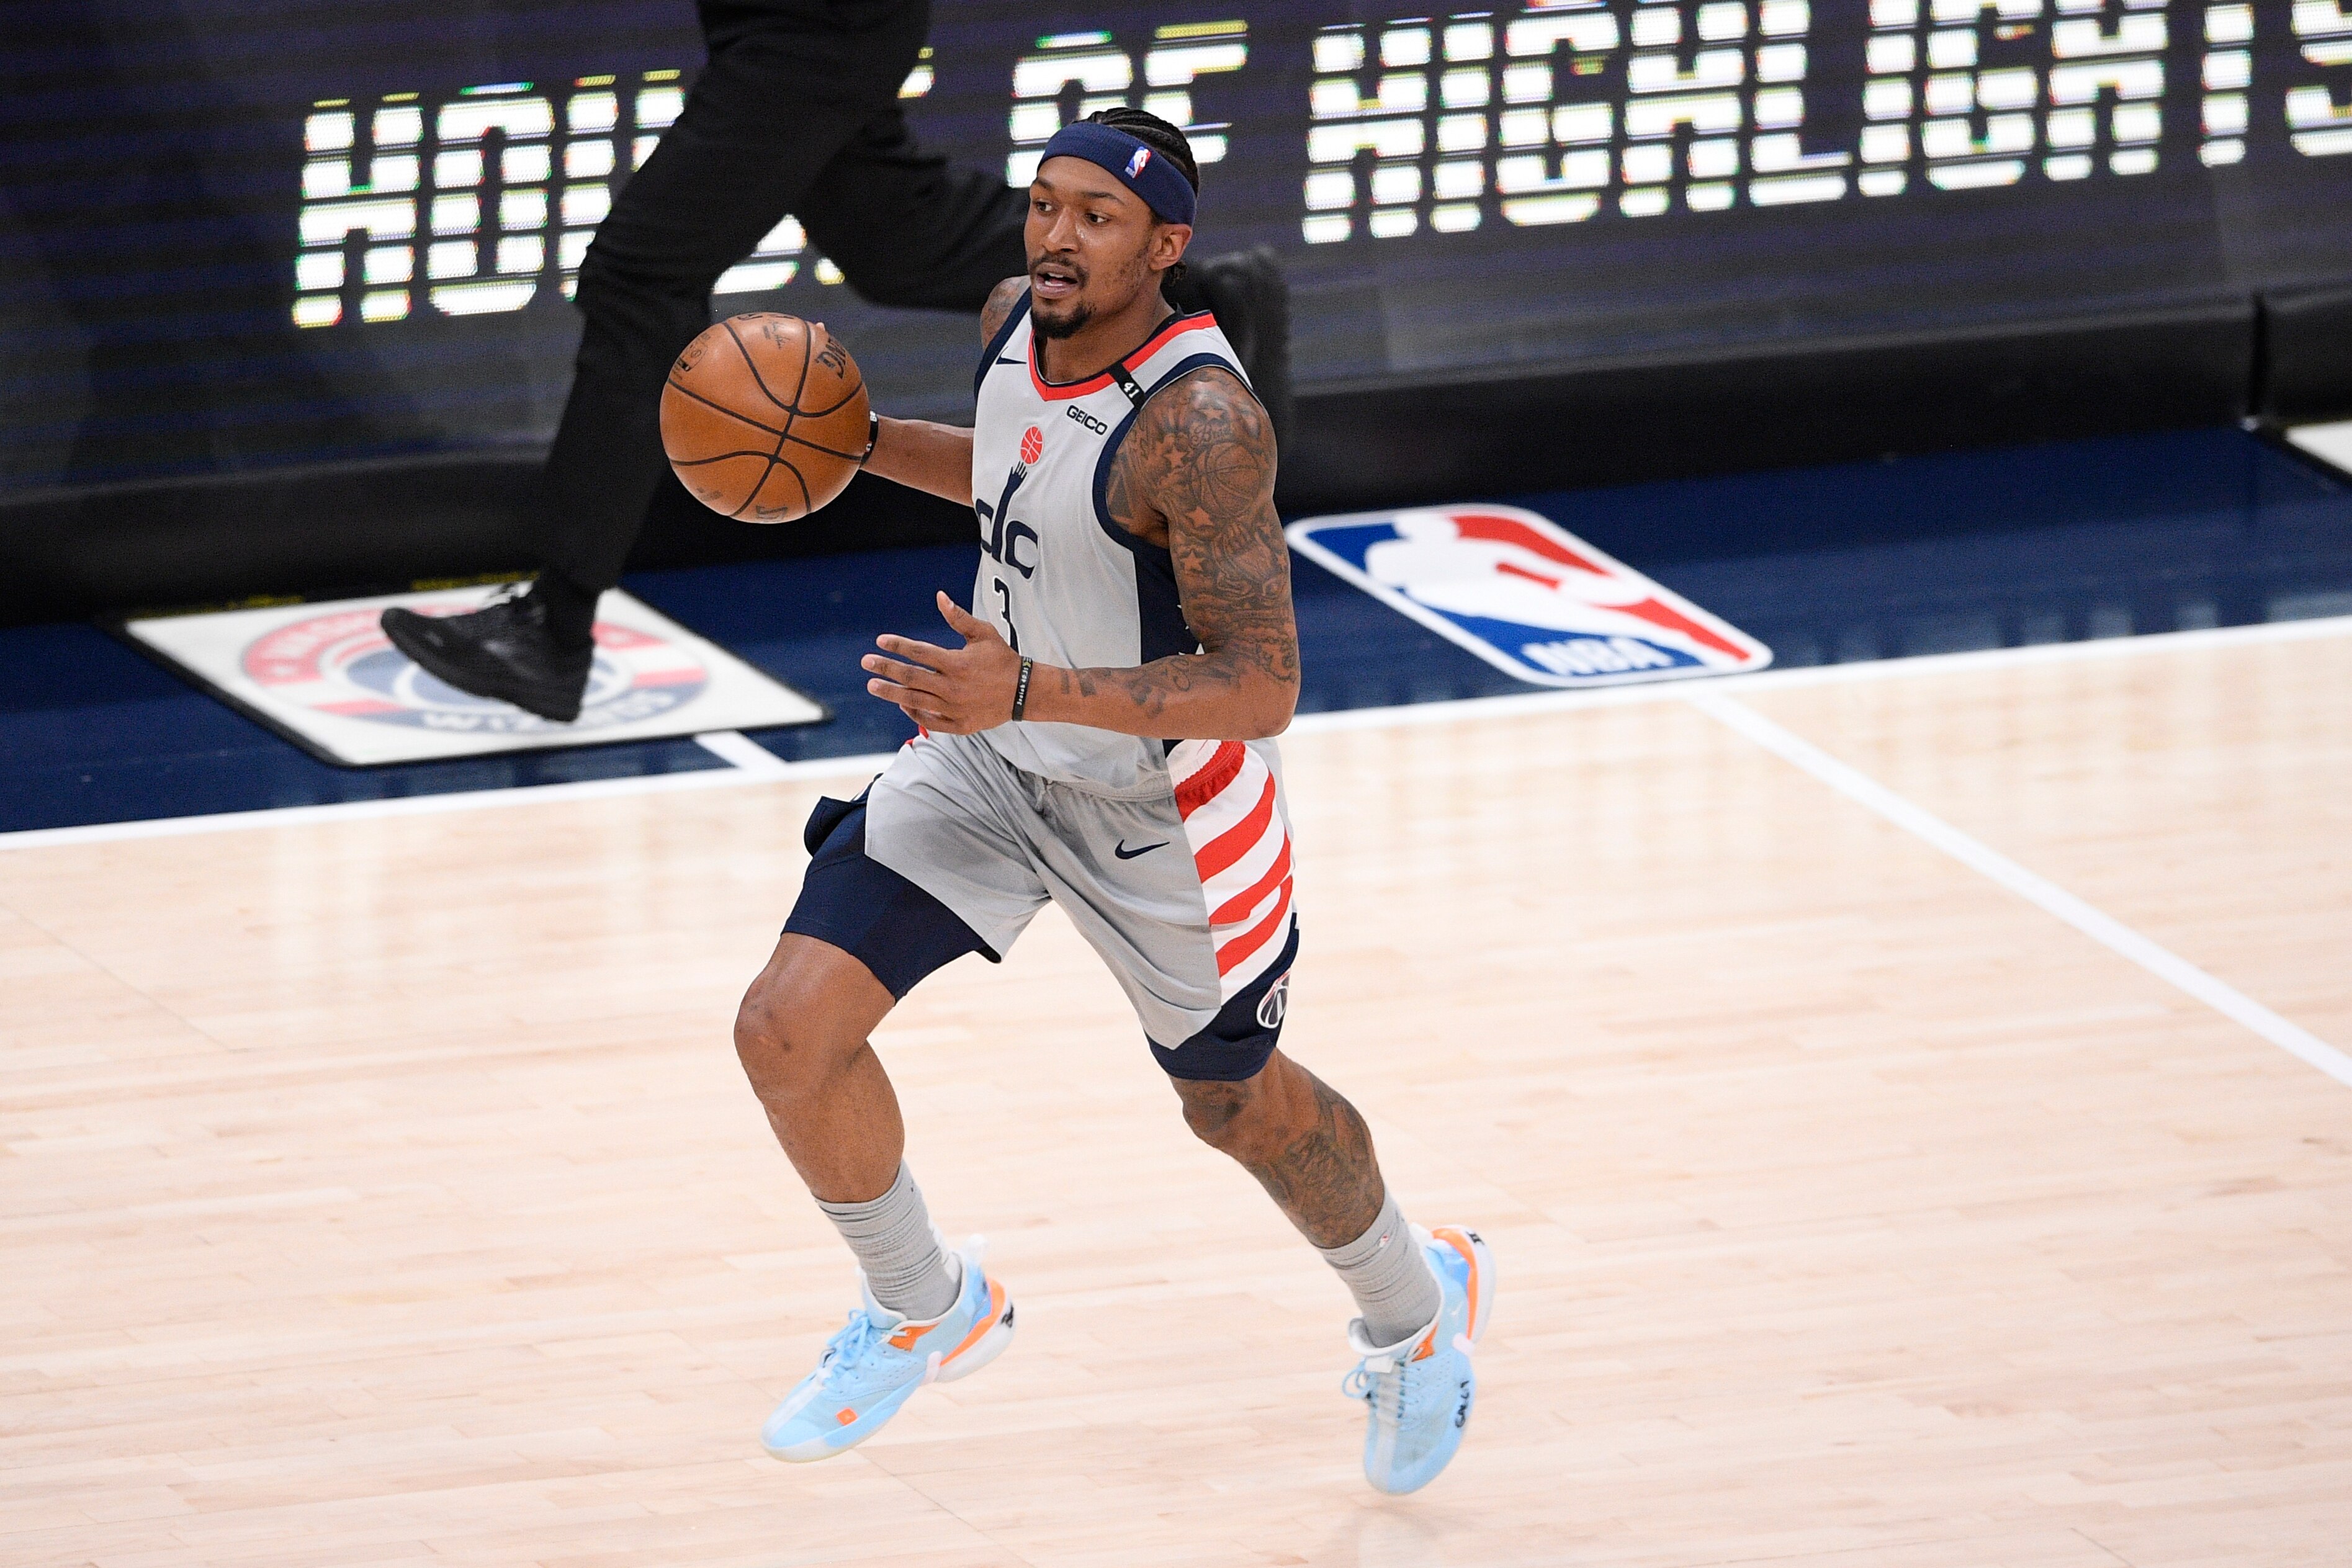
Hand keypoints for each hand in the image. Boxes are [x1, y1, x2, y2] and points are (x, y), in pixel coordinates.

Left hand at [862, 592, 1024, 733]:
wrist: (1025, 692)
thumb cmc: (1003, 659)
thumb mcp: (983, 633)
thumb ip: (959, 617)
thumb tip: (939, 596)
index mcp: (957, 663)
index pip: (919, 652)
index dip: (897, 646)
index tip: (880, 641)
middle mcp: (953, 687)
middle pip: (911, 677)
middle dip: (886, 668)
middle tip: (866, 662)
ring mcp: (955, 708)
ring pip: (915, 700)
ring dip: (891, 692)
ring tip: (873, 685)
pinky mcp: (960, 724)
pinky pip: (930, 721)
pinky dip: (914, 712)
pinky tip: (902, 703)